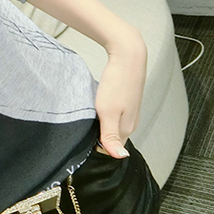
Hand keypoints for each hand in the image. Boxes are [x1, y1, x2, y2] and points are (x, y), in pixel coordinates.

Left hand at [94, 35, 146, 158]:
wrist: (127, 56)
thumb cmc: (117, 82)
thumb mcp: (108, 111)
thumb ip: (111, 135)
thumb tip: (120, 157)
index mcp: (126, 129)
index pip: (111, 149)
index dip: (96, 146)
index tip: (83, 139)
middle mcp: (130, 122)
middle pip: (112, 138)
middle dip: (97, 136)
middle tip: (83, 126)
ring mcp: (129, 111)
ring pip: (112, 125)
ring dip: (100, 123)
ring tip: (88, 115)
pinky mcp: (126, 101)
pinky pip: (113, 114)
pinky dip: (103, 113)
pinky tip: (96, 105)